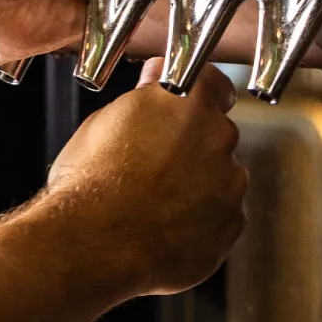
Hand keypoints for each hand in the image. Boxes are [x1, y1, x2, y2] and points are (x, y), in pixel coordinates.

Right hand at [45, 61, 246, 298]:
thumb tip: (155, 78)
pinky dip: (202, 218)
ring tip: (155, 200)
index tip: (185, 107)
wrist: (93, 243)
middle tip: (154, 162)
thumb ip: (143, 98)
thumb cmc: (89, 183)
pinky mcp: (231, 222)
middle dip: (192, 144)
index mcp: (185, 102)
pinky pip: (222, 214)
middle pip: (215, 132)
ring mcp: (229, 182)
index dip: (198, 94)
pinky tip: (165, 224)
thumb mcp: (103, 123)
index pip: (212, 82)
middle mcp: (216, 137)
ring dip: (199, 182)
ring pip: (222, 175)